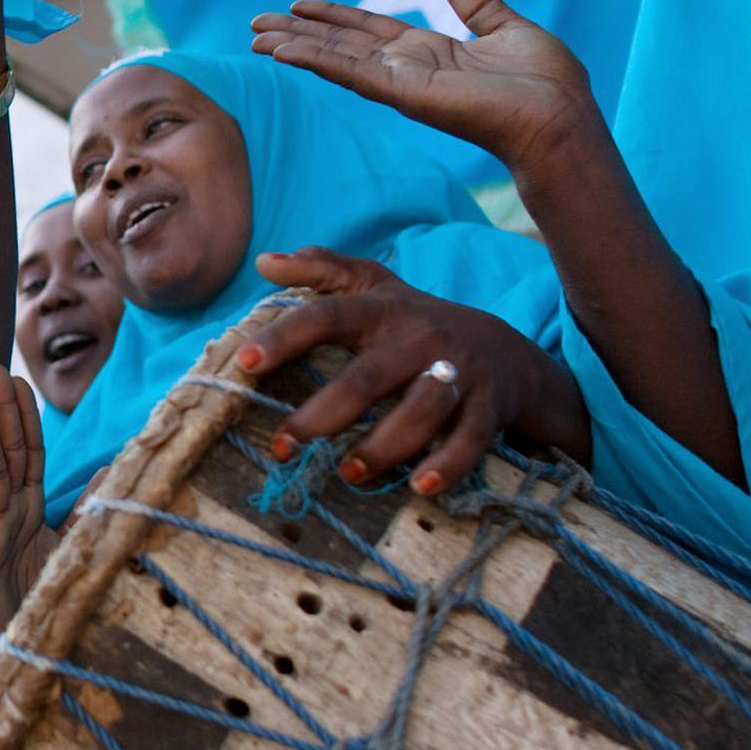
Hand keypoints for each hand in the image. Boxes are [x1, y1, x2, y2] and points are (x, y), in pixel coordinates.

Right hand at [0, 365, 58, 683]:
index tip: (18, 379)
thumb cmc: (38, 595)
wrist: (15, 645)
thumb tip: (115, 467)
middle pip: (6, 451)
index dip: (24, 415)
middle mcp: (8, 511)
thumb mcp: (71, 545)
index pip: (29, 450)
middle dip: (0, 410)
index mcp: (29, 506)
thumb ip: (88, 508)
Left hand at [237, 248, 590, 493]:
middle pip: (368, 377)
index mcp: (382, 311)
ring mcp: (457, 373)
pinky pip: (469, 440)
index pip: (327, 316)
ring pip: (420, 412)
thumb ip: (321, 270)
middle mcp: (419, 338)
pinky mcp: (487, 408)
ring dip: (382, 447)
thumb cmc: (418, 322)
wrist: (506, 352)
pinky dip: (447, 465)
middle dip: (323, 414)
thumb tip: (263, 261)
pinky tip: (419, 488)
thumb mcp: (374, 288)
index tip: (245, 363)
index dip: (285, 336)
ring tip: (347, 474)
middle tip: (283, 447)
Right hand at [250, 0, 599, 175]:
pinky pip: (352, 74)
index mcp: (432, 53)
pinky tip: (285, 51)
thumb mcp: (509, 28)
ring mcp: (404, 85)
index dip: (333, 17)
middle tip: (255, 24)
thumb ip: (477, 6)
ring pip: (337, 62)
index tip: (298, 5)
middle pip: (341, 47)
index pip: (370, 31)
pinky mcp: (405, 97)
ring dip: (295, 48)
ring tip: (255, 38)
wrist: (560, 118)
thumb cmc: (548, 84)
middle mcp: (410, 70)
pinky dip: (317, 61)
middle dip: (299, 34)